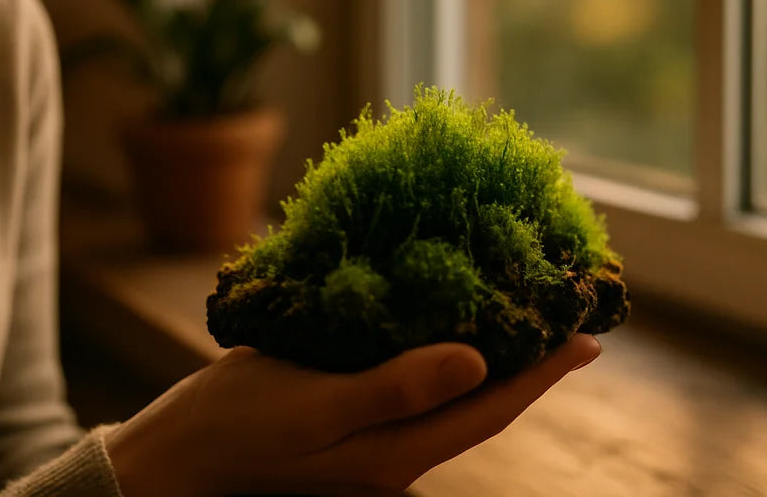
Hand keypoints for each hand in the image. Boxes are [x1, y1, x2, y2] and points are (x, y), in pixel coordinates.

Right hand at [104, 334, 600, 496]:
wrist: (176, 456)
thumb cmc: (237, 428)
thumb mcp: (315, 407)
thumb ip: (394, 387)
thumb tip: (477, 362)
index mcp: (396, 451)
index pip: (492, 410)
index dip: (544, 374)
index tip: (589, 336)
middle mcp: (395, 449)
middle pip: (483, 405)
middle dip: (531, 363)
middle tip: (564, 314)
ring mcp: (372, 436)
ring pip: (452, 393)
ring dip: (493, 353)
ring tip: (520, 311)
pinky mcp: (348, 414)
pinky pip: (414, 382)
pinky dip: (442, 351)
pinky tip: (441, 319)